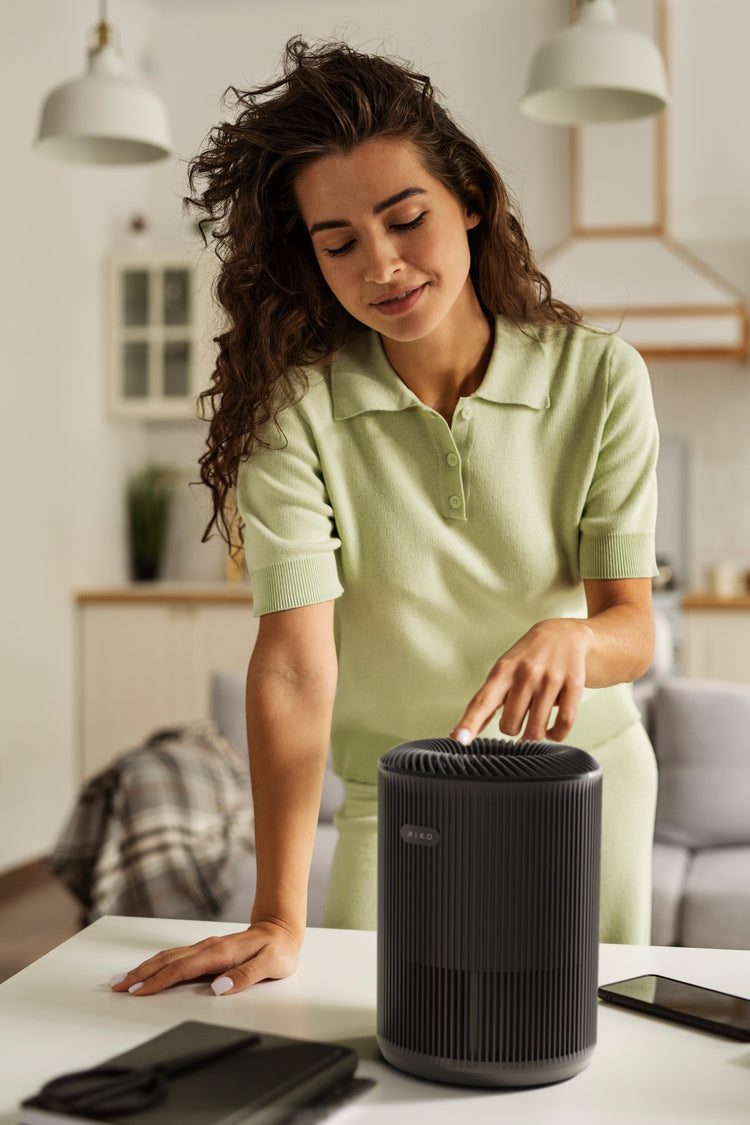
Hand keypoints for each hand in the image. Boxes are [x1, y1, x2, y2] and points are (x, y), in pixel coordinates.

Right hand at [108, 920, 301, 996]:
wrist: (281, 929)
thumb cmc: (278, 950)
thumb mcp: (271, 964)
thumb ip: (246, 976)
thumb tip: (219, 988)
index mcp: (220, 952)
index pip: (183, 969)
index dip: (159, 981)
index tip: (138, 992)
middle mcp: (208, 947)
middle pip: (168, 961)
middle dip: (141, 974)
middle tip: (116, 985)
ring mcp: (205, 948)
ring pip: (169, 957)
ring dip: (144, 968)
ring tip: (123, 979)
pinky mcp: (206, 950)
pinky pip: (176, 957)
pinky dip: (157, 963)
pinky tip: (148, 969)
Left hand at [449, 618, 591, 744]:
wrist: (564, 633)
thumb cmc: (528, 658)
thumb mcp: (504, 670)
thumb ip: (487, 699)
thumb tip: (463, 731)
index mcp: (503, 671)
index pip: (482, 701)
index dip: (469, 722)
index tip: (459, 739)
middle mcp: (525, 674)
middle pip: (510, 724)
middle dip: (512, 729)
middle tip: (518, 720)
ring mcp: (550, 679)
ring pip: (536, 728)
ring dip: (534, 736)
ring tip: (535, 728)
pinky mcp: (573, 684)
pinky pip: (564, 723)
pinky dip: (556, 735)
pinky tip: (552, 731)